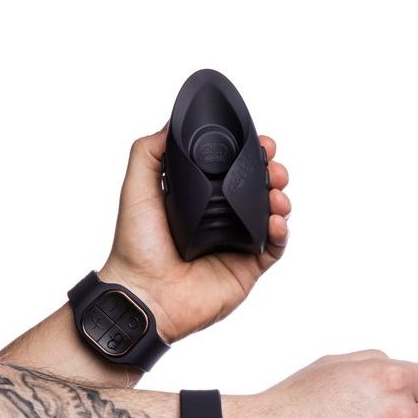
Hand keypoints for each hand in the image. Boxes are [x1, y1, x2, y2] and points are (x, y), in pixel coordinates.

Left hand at [98, 125, 290, 343]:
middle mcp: (219, 221)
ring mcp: (235, 245)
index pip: (231, 172)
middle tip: (274, 167)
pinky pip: (274, 248)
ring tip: (277, 193)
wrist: (144, 293)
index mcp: (198, 201)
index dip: (249, 155)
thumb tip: (171, 124)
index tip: (260, 142)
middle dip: (272, 174)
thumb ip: (148, 152)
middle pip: (257, 190)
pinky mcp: (246, 269)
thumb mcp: (136, 189)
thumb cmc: (135, 247)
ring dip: (280, 199)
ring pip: (271, 216)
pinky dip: (281, 232)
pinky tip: (276, 221)